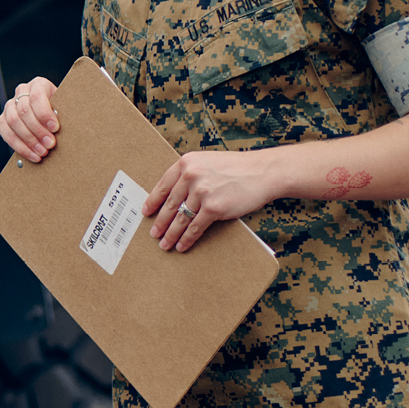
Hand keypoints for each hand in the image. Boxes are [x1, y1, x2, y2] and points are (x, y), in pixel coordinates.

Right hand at [0, 77, 59, 162]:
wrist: (52, 117)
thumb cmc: (61, 112)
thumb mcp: (65, 108)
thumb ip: (63, 115)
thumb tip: (62, 129)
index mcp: (39, 84)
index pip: (37, 97)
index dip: (45, 114)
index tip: (55, 128)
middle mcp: (22, 92)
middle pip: (24, 110)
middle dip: (38, 130)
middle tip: (50, 144)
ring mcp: (10, 105)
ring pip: (13, 121)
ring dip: (29, 140)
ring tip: (42, 152)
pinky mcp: (3, 119)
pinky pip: (6, 132)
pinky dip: (19, 146)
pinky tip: (32, 155)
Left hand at [143, 149, 279, 251]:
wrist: (262, 172)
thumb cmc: (237, 167)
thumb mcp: (207, 162)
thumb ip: (190, 174)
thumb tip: (175, 194)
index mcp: (186, 162)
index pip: (163, 185)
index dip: (153, 201)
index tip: (146, 212)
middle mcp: (190, 176)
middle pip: (169, 205)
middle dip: (160, 222)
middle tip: (153, 233)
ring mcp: (201, 192)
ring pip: (180, 218)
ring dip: (170, 234)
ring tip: (164, 243)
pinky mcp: (213, 208)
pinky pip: (195, 227)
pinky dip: (186, 239)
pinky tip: (181, 246)